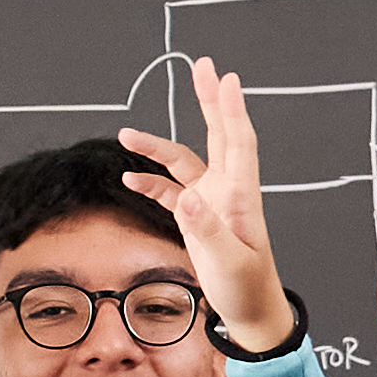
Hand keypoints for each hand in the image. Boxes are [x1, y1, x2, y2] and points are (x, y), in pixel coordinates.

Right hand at [116, 57, 292, 351]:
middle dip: (208, 100)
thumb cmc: (247, 287)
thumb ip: (206, 230)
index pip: (239, 142)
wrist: (250, 311)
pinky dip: (151, 182)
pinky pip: (170, 190)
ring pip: (183, 161)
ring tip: (126, 135)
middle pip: (217, 135)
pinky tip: (129, 177)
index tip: (225, 79)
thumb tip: (185, 198)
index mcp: (241, 196)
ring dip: (157, 148)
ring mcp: (211, 201)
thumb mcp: (228, 262)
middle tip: (202, 65)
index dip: (231, 110)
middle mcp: (227, 191)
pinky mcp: (196, 216)